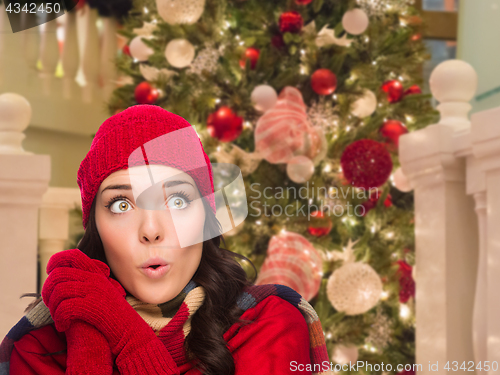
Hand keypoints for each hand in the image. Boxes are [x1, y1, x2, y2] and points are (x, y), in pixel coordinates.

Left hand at [41, 249, 158, 357]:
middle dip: (47, 290)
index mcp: (96, 273)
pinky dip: (60, 319)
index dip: (56, 261)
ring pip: (59, 291)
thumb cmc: (110, 315)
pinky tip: (63, 326)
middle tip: (49, 303)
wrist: (128, 330)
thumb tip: (59, 277)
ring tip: (58, 318)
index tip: (50, 271)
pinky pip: (65, 308)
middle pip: (58, 275)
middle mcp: (94, 278)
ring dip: (53, 308)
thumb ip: (86, 282)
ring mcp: (94, 291)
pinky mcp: (92, 306)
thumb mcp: (101, 291)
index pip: (72, 256)